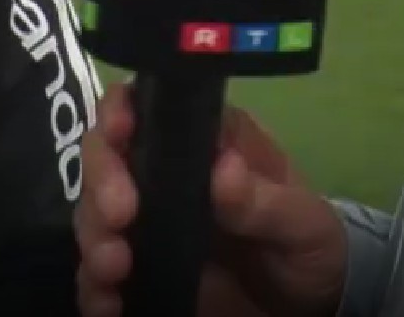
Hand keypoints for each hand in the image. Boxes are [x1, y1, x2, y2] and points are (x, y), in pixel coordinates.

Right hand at [74, 81, 347, 316]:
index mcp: (205, 142)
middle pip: (106, 157)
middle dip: (101, 181)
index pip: (149, 106)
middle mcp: (165, 174)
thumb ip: (266, 200)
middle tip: (118, 215)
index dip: (122, 110)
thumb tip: (223, 169)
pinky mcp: (140, 272)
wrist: (311, 305)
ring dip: (93, 234)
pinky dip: (93, 286)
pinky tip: (107, 301)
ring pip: (92, 213)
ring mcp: (148, 224)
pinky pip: (100, 275)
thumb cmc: (309, 243)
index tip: (119, 131)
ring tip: (114, 266)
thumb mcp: (304, 222)